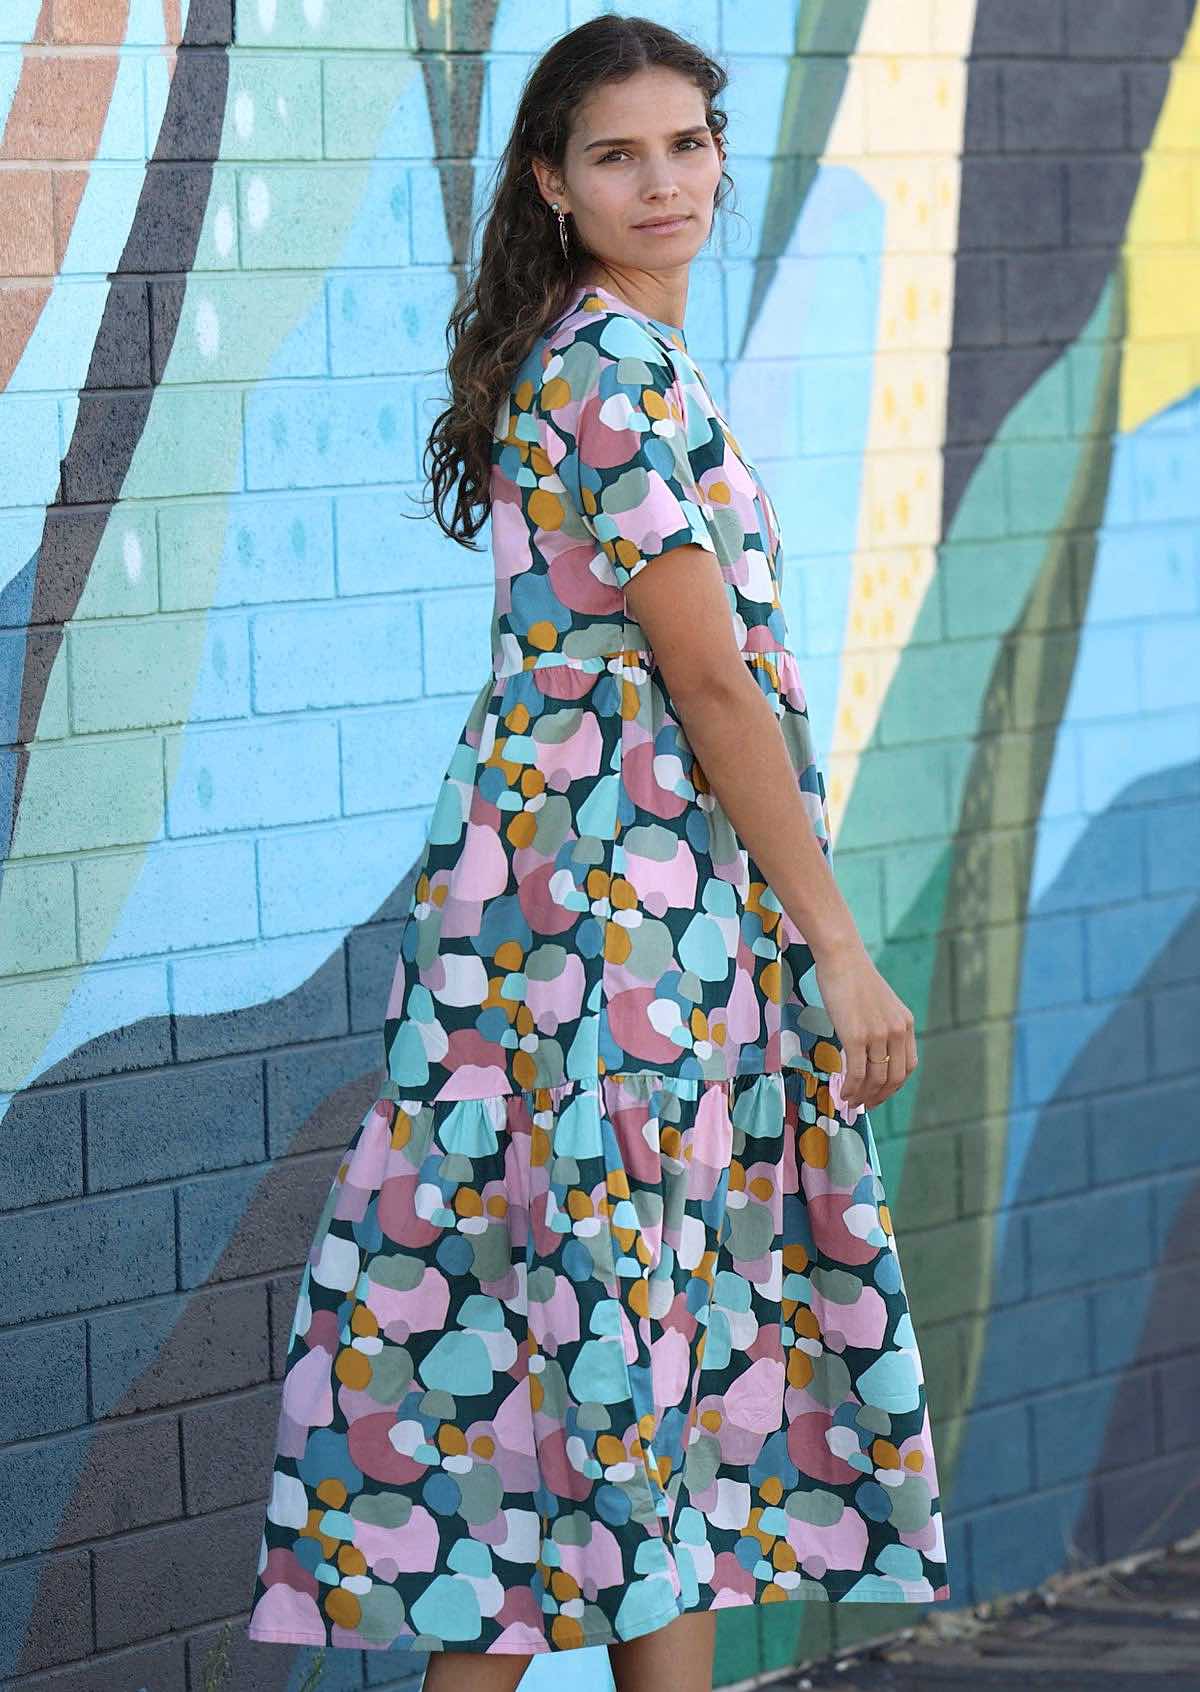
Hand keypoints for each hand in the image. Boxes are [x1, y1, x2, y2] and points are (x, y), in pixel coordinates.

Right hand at [812, 940, 917, 1112]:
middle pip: (894, 1078)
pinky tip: (842, 1094)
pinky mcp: (856, 1036)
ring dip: (863, 1096)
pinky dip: (850, 1088)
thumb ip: (881, 1025)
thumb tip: (869, 1050)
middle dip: (879, 1097)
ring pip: (875, 1079)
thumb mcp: (879, 1003)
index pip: (908, 1066)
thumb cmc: (853, 977)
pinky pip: (856, 1072)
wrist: (841, 957)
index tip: (880, 1094)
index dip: (894, 1086)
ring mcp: (878, 1034)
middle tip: (864, 1106)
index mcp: (906, 1023)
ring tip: (850, 1102)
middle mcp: (897, 1031)